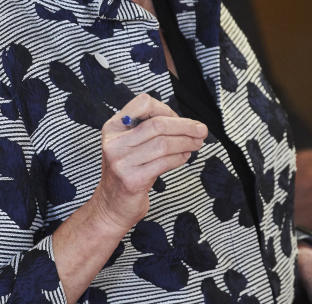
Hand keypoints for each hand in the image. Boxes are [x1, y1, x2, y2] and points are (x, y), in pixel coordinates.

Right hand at [91, 93, 206, 230]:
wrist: (110, 207)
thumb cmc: (126, 172)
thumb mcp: (128, 145)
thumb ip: (147, 130)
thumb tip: (184, 122)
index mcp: (113, 127)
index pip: (143, 104)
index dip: (166, 109)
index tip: (179, 119)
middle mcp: (114, 142)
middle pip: (158, 124)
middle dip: (185, 126)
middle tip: (201, 130)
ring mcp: (121, 162)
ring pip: (163, 143)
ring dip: (186, 142)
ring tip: (197, 143)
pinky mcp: (132, 180)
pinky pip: (164, 163)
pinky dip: (180, 158)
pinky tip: (185, 157)